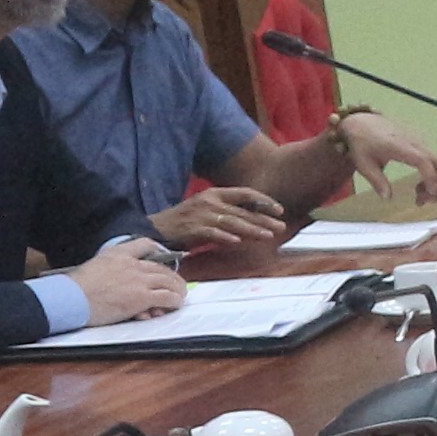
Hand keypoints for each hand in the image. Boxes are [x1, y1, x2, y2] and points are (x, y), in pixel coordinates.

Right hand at [76, 235, 188, 324]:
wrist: (71, 297)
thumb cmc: (76, 287)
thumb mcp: (94, 266)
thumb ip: (112, 270)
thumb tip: (124, 285)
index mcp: (118, 254)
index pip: (144, 244)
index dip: (158, 251)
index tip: (162, 258)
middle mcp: (132, 265)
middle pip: (162, 268)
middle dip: (172, 278)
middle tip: (176, 286)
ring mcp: (139, 281)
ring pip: (169, 282)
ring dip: (177, 290)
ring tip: (179, 297)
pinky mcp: (141, 297)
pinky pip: (167, 297)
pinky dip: (174, 301)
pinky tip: (175, 305)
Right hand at [152, 186, 293, 251]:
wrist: (154, 230)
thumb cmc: (184, 224)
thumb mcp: (207, 213)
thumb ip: (228, 215)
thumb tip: (253, 222)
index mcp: (214, 194)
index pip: (244, 193)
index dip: (263, 200)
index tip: (279, 210)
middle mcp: (209, 201)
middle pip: (242, 210)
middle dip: (263, 218)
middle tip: (282, 226)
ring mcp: (200, 214)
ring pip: (231, 221)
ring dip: (251, 229)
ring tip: (268, 235)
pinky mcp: (191, 228)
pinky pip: (211, 233)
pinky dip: (224, 237)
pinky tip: (237, 242)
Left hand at [336, 114, 436, 205]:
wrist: (361, 122)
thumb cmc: (362, 142)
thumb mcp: (364, 165)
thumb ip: (377, 182)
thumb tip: (388, 198)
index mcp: (400, 147)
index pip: (423, 160)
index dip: (430, 177)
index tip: (430, 193)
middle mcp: (413, 142)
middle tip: (427, 201)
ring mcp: (418, 141)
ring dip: (435, 181)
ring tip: (420, 197)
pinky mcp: (418, 143)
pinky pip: (432, 159)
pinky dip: (431, 174)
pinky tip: (419, 185)